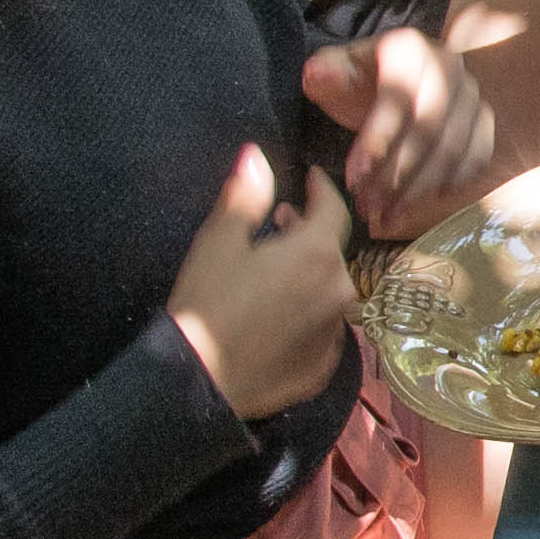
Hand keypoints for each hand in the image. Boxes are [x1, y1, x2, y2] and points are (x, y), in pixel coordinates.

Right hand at [165, 141, 357, 414]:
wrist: (200, 383)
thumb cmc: (207, 304)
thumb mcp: (219, 242)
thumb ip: (246, 195)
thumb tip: (256, 155)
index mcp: (318, 255)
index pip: (334, 209)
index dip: (321, 189)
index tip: (311, 177)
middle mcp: (339, 292)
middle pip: (331, 251)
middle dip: (308, 232)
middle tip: (278, 223)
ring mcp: (334, 334)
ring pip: (328, 290)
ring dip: (308, 274)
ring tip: (276, 269)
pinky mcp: (323, 368)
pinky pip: (321, 328)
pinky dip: (306, 313)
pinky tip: (279, 313)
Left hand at [301, 25, 499, 240]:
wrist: (396, 84)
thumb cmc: (360, 83)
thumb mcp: (336, 73)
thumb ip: (326, 74)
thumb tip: (318, 75)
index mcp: (409, 49)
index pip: (398, 98)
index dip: (376, 141)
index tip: (353, 179)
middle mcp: (448, 66)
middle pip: (428, 128)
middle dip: (396, 174)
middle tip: (367, 206)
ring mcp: (471, 95)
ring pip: (452, 150)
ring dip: (417, 189)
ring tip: (386, 215)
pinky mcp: (484, 122)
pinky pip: (476, 159)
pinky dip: (448, 186)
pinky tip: (420, 204)